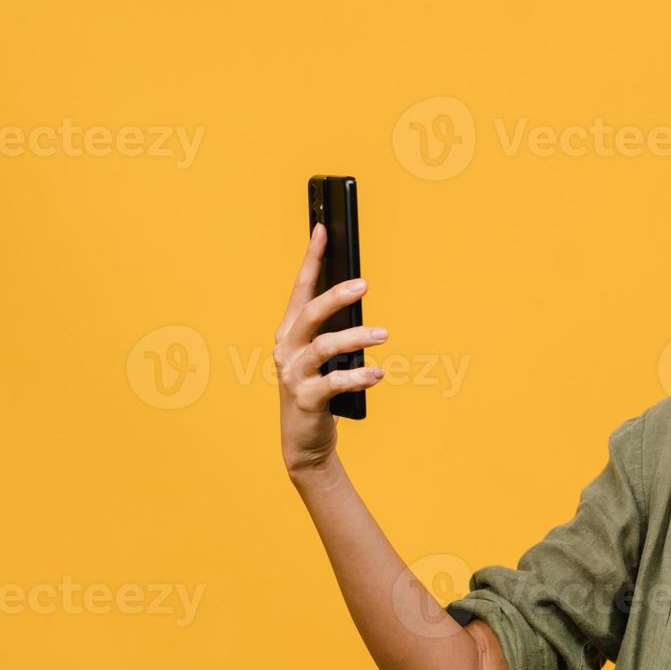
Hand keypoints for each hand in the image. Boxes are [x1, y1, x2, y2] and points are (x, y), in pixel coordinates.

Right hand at [274, 223, 387, 474]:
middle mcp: (287, 349)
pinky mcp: (305, 399)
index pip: (301, 288)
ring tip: (383, 335)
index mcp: (290, 332)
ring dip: (356, 338)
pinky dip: (358, 376)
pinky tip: (377, 374)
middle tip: (364, 285)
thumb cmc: (319, 390)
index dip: (311, 258)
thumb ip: (334, 329)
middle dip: (336, 296)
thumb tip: (359, 296)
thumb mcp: (323, 357)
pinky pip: (333, 383)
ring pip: (323, 347)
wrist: (304, 441)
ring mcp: (294, 374)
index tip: (323, 229)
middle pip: (310, 313)